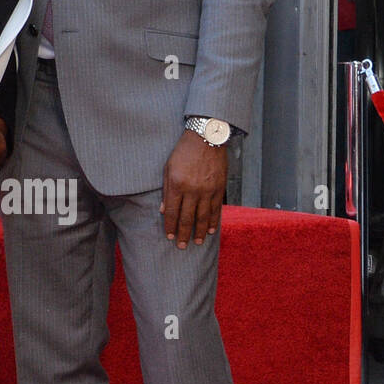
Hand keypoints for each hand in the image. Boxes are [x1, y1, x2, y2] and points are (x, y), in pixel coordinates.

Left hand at [160, 129, 226, 247]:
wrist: (207, 137)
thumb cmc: (184, 151)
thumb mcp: (168, 168)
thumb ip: (166, 191)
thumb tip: (164, 211)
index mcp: (177, 184)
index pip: (172, 212)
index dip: (170, 226)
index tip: (169, 236)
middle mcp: (193, 190)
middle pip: (187, 218)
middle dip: (183, 234)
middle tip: (181, 246)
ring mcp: (207, 190)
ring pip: (203, 217)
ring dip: (199, 232)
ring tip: (196, 242)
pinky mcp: (219, 188)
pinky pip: (216, 209)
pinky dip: (213, 221)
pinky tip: (210, 230)